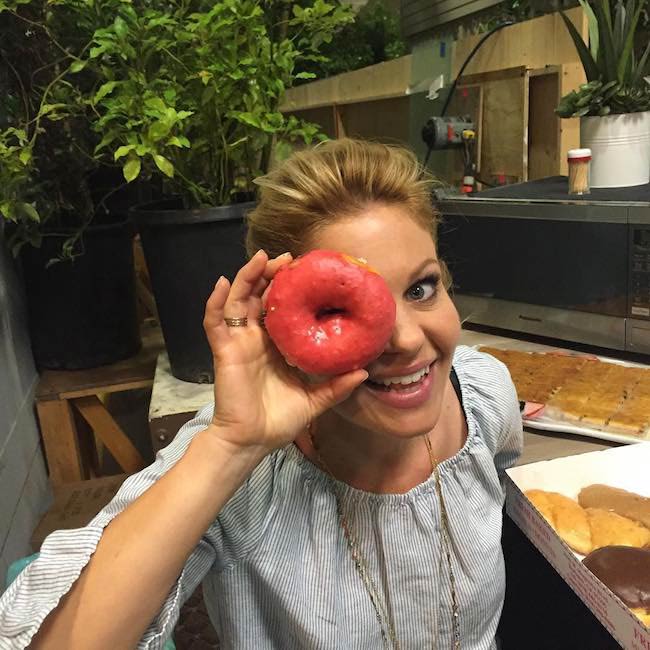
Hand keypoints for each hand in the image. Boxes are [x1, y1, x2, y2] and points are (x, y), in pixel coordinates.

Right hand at [202, 250, 367, 454]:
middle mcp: (257, 338)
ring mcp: (239, 342)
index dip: (292, 289)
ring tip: (262, 258)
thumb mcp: (314, 399)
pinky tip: (223, 283)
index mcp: (277, 345)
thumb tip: (364, 372)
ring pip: (239, 300)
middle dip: (271, 275)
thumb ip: (336, 386)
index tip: (309, 272)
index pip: (283, 308)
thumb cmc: (279, 420)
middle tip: (288, 259)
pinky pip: (215, 322)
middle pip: (260, 296)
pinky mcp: (225, 350)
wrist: (253, 441)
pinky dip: (216, 301)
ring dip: (247, 277)